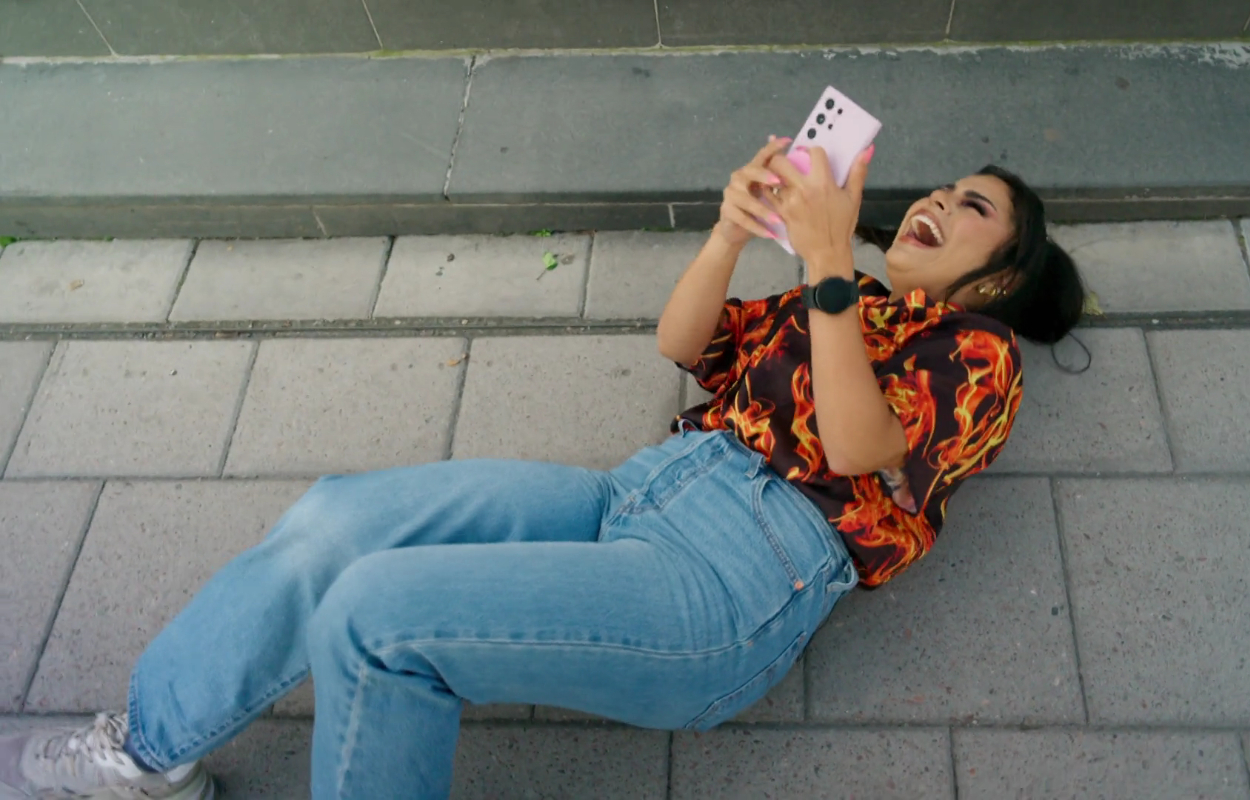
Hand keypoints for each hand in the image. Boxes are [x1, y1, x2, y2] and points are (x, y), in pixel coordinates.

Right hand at [713, 136, 791, 246]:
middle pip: (750, 171)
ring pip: (746, 199)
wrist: (737, 229)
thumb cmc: (759, 208)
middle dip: (764, 175)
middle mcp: (739, 178)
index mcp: (752, 170)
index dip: (773, 147)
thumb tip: (802, 160)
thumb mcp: (772, 193)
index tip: (787, 141)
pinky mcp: (727, 211)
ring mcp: (730, 194)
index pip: (762, 155)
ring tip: (777, 219)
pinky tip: (770, 234)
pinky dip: (757, 227)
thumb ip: (782, 177)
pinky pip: (743, 219)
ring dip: (763, 210)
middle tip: (778, 182)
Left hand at [768, 144, 873, 278]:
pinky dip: (769, 192)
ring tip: (778, 178)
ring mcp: (790, 201)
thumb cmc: (842, 225)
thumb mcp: (853, 198)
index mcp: (824, 182)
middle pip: (781, 162)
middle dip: (781, 159)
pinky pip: (768, 196)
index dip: (811, 150)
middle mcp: (804, 189)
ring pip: (771, 179)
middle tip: (784, 163)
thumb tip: (867, 149)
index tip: (809, 155)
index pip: (814, 152)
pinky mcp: (781, 213)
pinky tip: (775, 192)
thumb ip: (858, 172)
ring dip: (773, 176)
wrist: (827, 252)